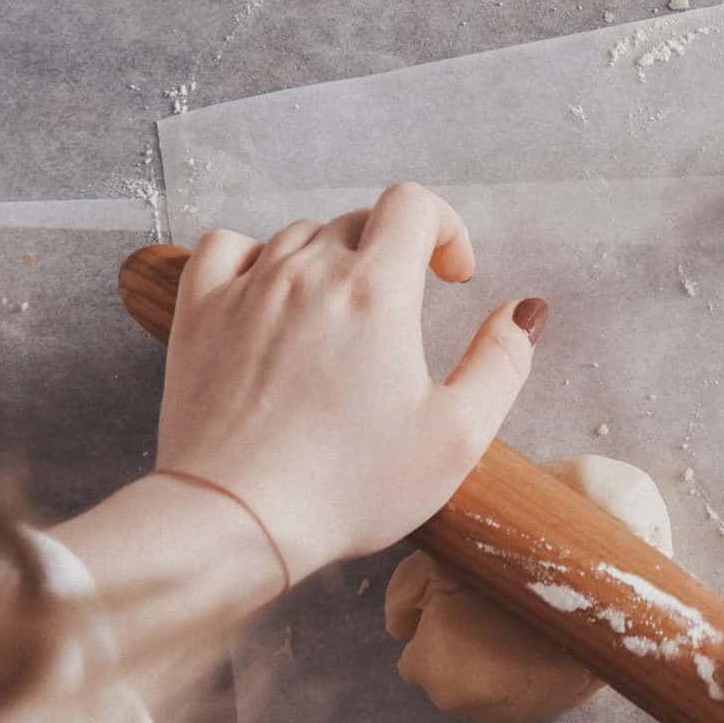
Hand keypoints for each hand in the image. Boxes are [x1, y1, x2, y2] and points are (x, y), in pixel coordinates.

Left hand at [154, 182, 545, 585]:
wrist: (235, 518)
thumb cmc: (349, 486)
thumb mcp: (457, 436)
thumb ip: (502, 363)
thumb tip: (524, 312)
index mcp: (376, 291)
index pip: (413, 204)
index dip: (445, 229)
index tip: (452, 276)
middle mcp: (307, 273)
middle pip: (359, 220)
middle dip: (394, 251)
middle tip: (407, 309)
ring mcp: (246, 289)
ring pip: (299, 234)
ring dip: (333, 259)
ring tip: (345, 314)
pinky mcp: (199, 315)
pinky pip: (226, 247)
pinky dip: (257, 256)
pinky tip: (272, 293)